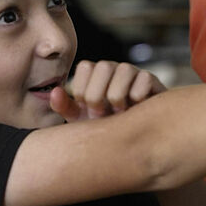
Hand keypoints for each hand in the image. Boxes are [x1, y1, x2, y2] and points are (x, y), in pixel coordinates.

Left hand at [50, 60, 166, 121]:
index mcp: (95, 75)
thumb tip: (54, 92)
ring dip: (117, 95)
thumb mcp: (81, 120)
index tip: (86, 108)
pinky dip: (137, 97)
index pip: (86, 67)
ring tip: (119, 112)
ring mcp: (134, 73)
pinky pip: (144, 79)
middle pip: (103, 66)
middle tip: (100, 113)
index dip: (82, 89)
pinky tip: (136, 110)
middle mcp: (114, 69)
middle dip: (98, 94)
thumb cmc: (105, 127)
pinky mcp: (152, 81)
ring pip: (124, 69)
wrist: (133, 139)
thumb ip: (66, 107)